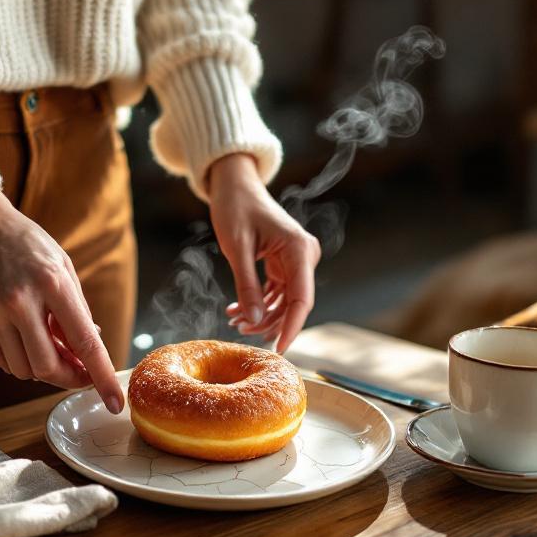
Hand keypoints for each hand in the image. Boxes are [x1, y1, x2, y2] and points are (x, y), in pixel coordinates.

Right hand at [0, 187, 123, 412]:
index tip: (114, 402)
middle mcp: (20, 301)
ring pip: (24, 369)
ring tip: (51, 346)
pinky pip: (3, 362)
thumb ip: (79, 311)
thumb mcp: (63, 267)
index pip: (83, 342)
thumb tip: (90, 350)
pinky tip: (26, 341)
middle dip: (68, 377)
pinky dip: (20, 362)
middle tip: (79, 371)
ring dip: (43, 370)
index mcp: (52, 283)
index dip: (101, 376)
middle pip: (48, 366)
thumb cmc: (28, 245)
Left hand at [208, 154, 320, 352]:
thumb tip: (255, 321)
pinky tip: (236, 309)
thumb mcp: (237, 248)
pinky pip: (276, 292)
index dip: (292, 328)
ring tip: (233, 319)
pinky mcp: (285, 263)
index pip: (302, 299)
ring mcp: (295, 260)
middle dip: (267, 322)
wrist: (235, 186)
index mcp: (298, 249)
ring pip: (284, 302)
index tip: (279, 350)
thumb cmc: (235, 208)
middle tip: (237, 329)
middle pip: (293, 304)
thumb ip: (246, 286)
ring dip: (260, 315)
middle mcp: (303, 256)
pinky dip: (258, 303)